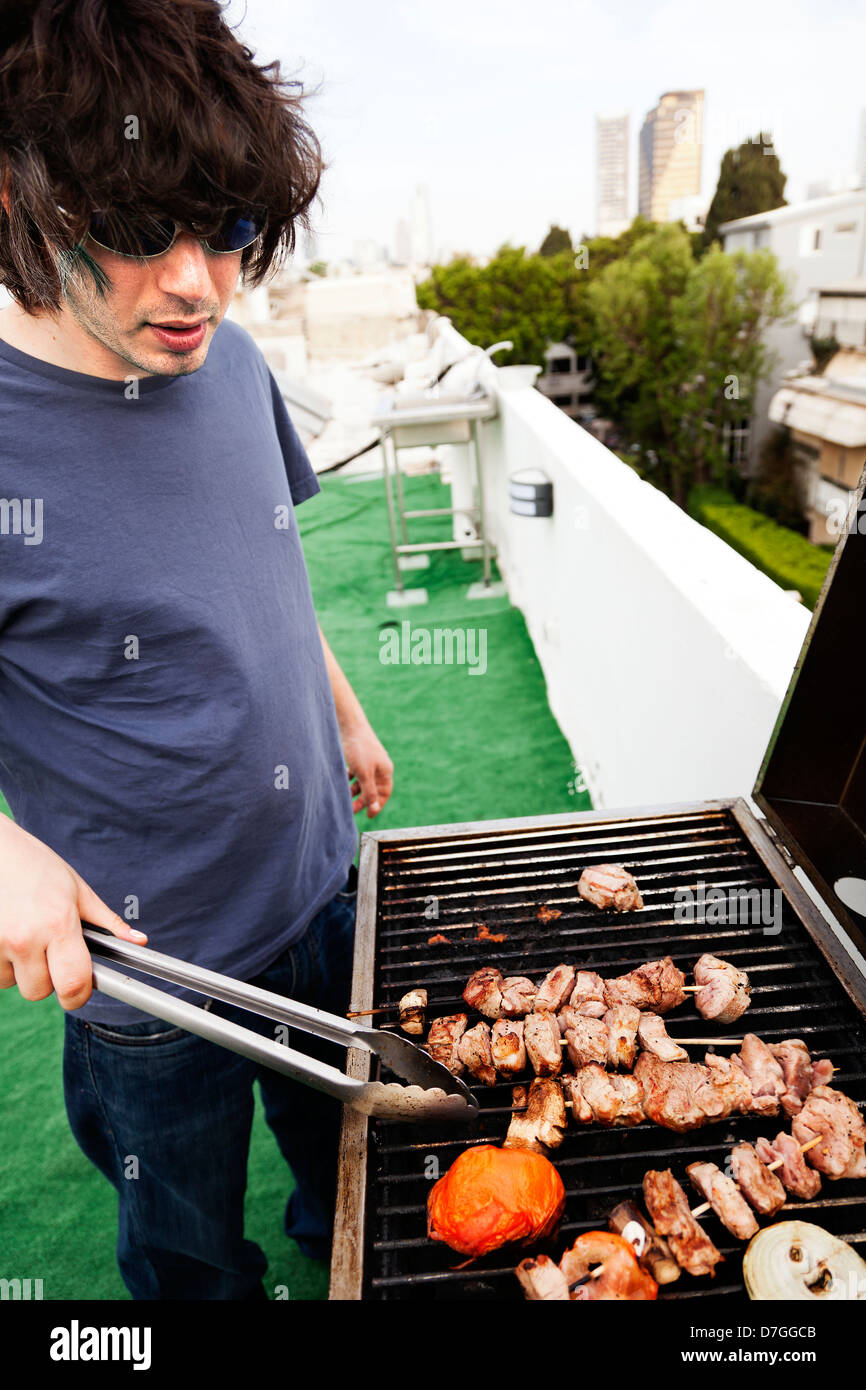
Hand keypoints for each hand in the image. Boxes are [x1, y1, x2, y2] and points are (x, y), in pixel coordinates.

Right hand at [0, 815, 147, 1009]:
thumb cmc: (39, 868)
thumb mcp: (78, 891)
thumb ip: (107, 922)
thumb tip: (139, 941)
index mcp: (58, 925)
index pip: (72, 984)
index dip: (78, 995)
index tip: (79, 991)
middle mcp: (25, 938)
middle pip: (40, 992)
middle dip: (49, 980)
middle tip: (51, 954)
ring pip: (15, 984)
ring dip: (23, 971)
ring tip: (28, 939)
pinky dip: (4, 964)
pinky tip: (10, 938)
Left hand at [341, 724, 393, 817]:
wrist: (349, 725)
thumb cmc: (359, 749)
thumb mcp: (364, 773)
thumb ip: (369, 791)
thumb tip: (374, 808)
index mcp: (385, 771)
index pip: (384, 793)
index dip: (377, 805)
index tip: (368, 816)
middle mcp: (378, 767)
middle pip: (372, 789)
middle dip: (362, 800)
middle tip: (350, 809)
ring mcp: (368, 762)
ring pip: (362, 782)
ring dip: (354, 791)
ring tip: (344, 796)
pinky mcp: (357, 757)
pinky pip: (355, 773)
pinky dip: (348, 779)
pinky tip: (341, 781)